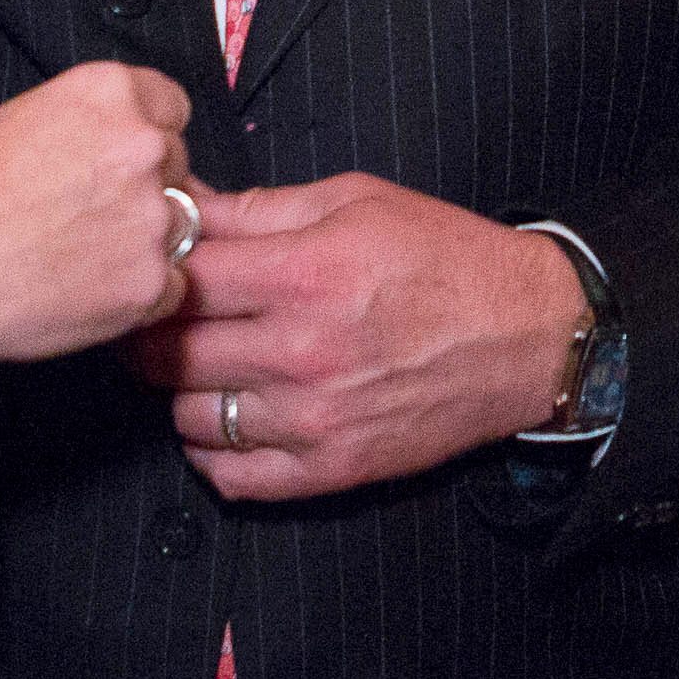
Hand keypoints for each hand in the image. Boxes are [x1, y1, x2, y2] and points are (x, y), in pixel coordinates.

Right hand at [0, 61, 198, 404]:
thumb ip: (91, 130)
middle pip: (178, 167)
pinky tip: (85, 294)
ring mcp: (151, 217)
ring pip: (178, 230)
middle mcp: (144, 146)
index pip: (172, 107)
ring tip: (76, 261)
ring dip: (142, 245)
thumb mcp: (26, 121)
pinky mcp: (148, 283)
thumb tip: (123, 157)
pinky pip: (172, 289)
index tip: (122, 164)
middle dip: (145, 191)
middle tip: (88, 219)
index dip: (146, 138)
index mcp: (111, 93)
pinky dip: (138, 297)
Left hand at [126, 175, 593, 501]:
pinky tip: (226, 420)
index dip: (155, 269)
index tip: (155, 264)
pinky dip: (211, 453)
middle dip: (151, 331)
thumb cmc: (445, 256)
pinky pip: (232, 477)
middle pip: (169, 353)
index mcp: (304, 274)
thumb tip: (187, 210)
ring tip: (198, 366)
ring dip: (179, 391)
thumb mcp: (357, 200)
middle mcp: (302, 352)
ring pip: (188, 417)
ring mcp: (314, 419)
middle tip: (156, 317)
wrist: (527, 334)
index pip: (180, 280)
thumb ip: (262, 208)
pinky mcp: (332, 469)